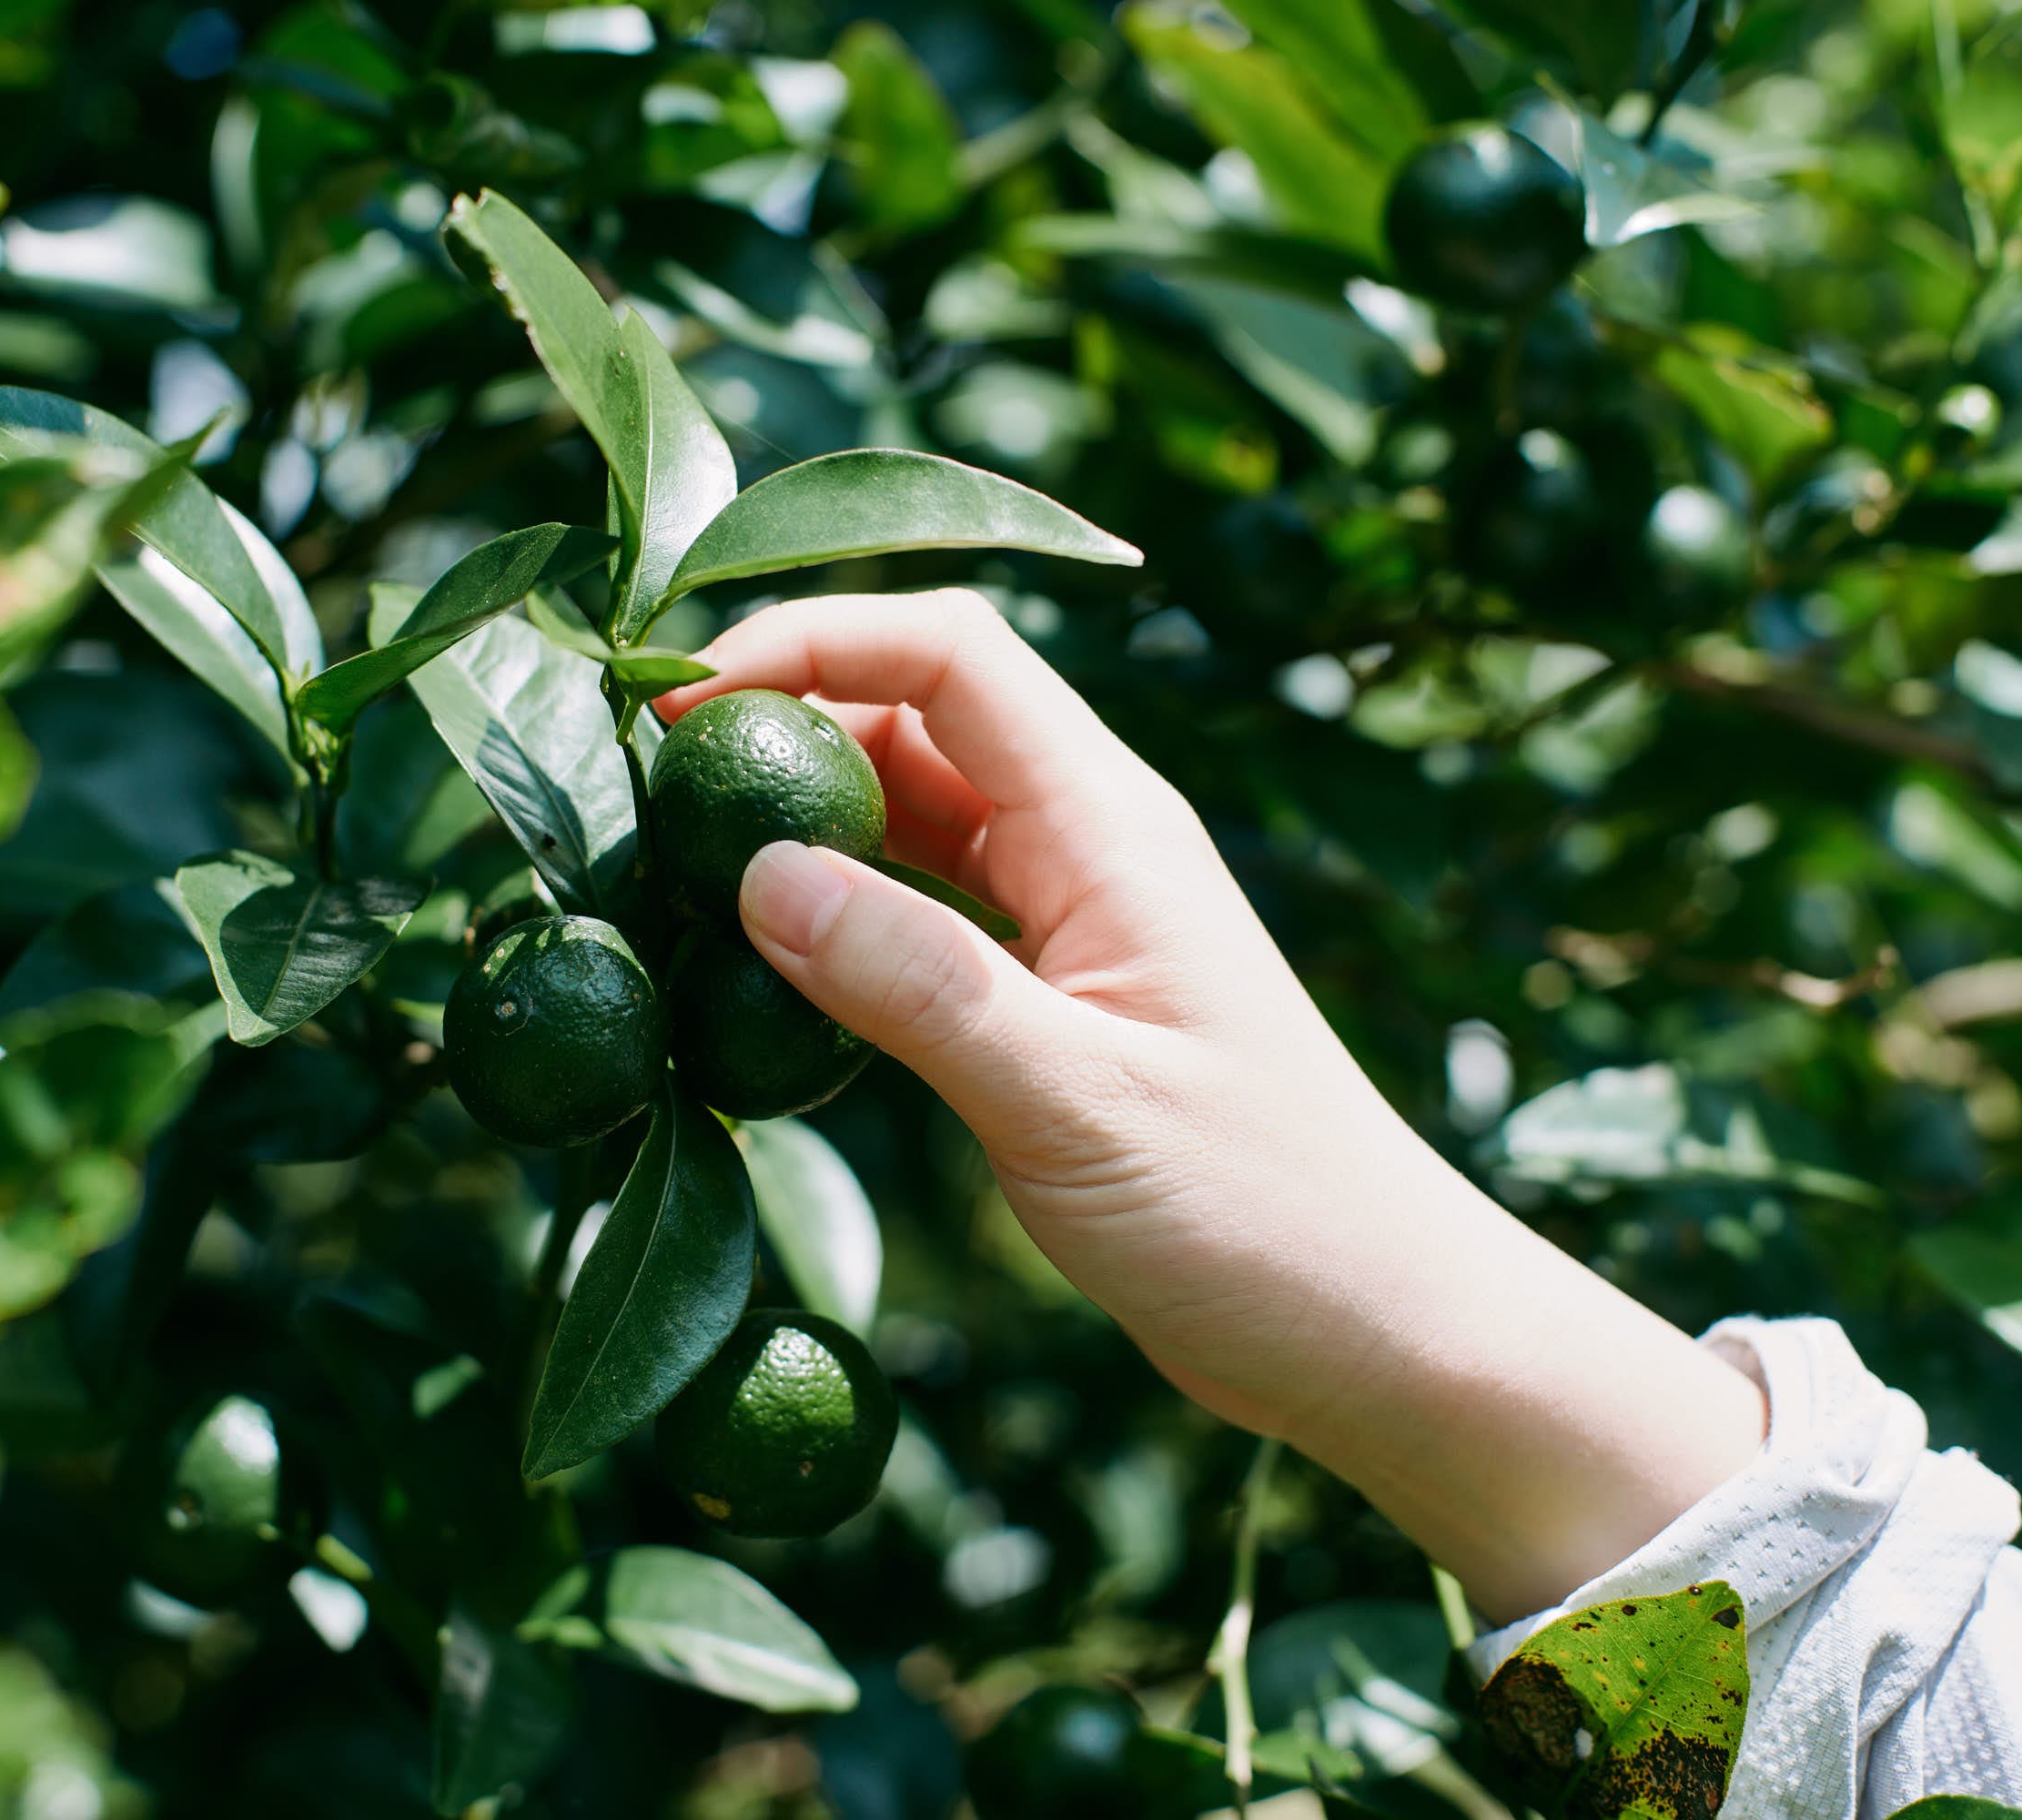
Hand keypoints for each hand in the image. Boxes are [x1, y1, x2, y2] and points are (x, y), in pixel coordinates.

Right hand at [655, 590, 1763, 1619]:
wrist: (1375, 1327)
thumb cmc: (1261, 1215)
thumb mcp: (1074, 1102)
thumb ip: (918, 985)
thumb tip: (757, 875)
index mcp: (1113, 827)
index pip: (950, 654)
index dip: (811, 641)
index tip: (682, 708)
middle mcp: (1091, 846)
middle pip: (917, 714)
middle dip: (784, 720)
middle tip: (645, 789)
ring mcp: (1074, 920)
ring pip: (914, 814)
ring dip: (804, 818)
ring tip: (677, 861)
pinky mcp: (1056, 1000)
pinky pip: (927, 912)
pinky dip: (841, 914)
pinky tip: (761, 963)